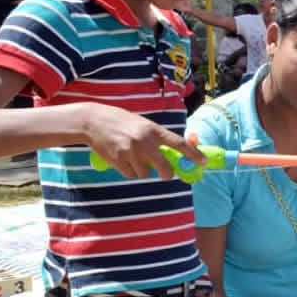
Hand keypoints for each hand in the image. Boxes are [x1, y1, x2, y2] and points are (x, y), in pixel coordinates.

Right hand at [83, 103, 204, 179]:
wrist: (93, 121)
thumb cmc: (122, 122)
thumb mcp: (143, 124)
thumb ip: (160, 137)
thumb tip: (182, 148)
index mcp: (153, 129)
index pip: (178, 143)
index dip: (193, 154)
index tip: (203, 162)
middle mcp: (144, 141)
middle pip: (164, 167)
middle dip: (167, 174)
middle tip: (166, 174)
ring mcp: (130, 152)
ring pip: (145, 173)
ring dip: (143, 170)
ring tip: (133, 157)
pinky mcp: (118, 161)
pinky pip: (131, 174)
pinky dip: (129, 171)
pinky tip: (122, 159)